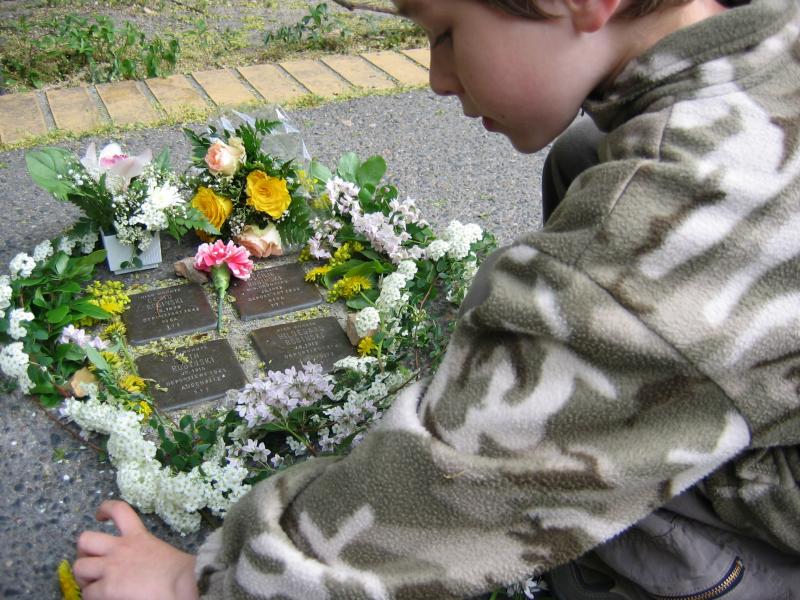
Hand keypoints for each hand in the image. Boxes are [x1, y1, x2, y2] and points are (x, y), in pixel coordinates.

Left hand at [73, 500, 198, 599]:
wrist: (180, 590)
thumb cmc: (182, 575)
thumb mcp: (168, 554)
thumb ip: (153, 553)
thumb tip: (151, 565)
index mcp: (139, 537)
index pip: (119, 510)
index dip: (105, 509)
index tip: (99, 515)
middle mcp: (120, 549)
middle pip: (86, 539)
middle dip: (83, 552)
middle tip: (91, 562)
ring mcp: (111, 568)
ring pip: (79, 567)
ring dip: (84, 577)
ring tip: (93, 584)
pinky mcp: (106, 588)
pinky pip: (87, 593)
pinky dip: (92, 597)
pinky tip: (103, 599)